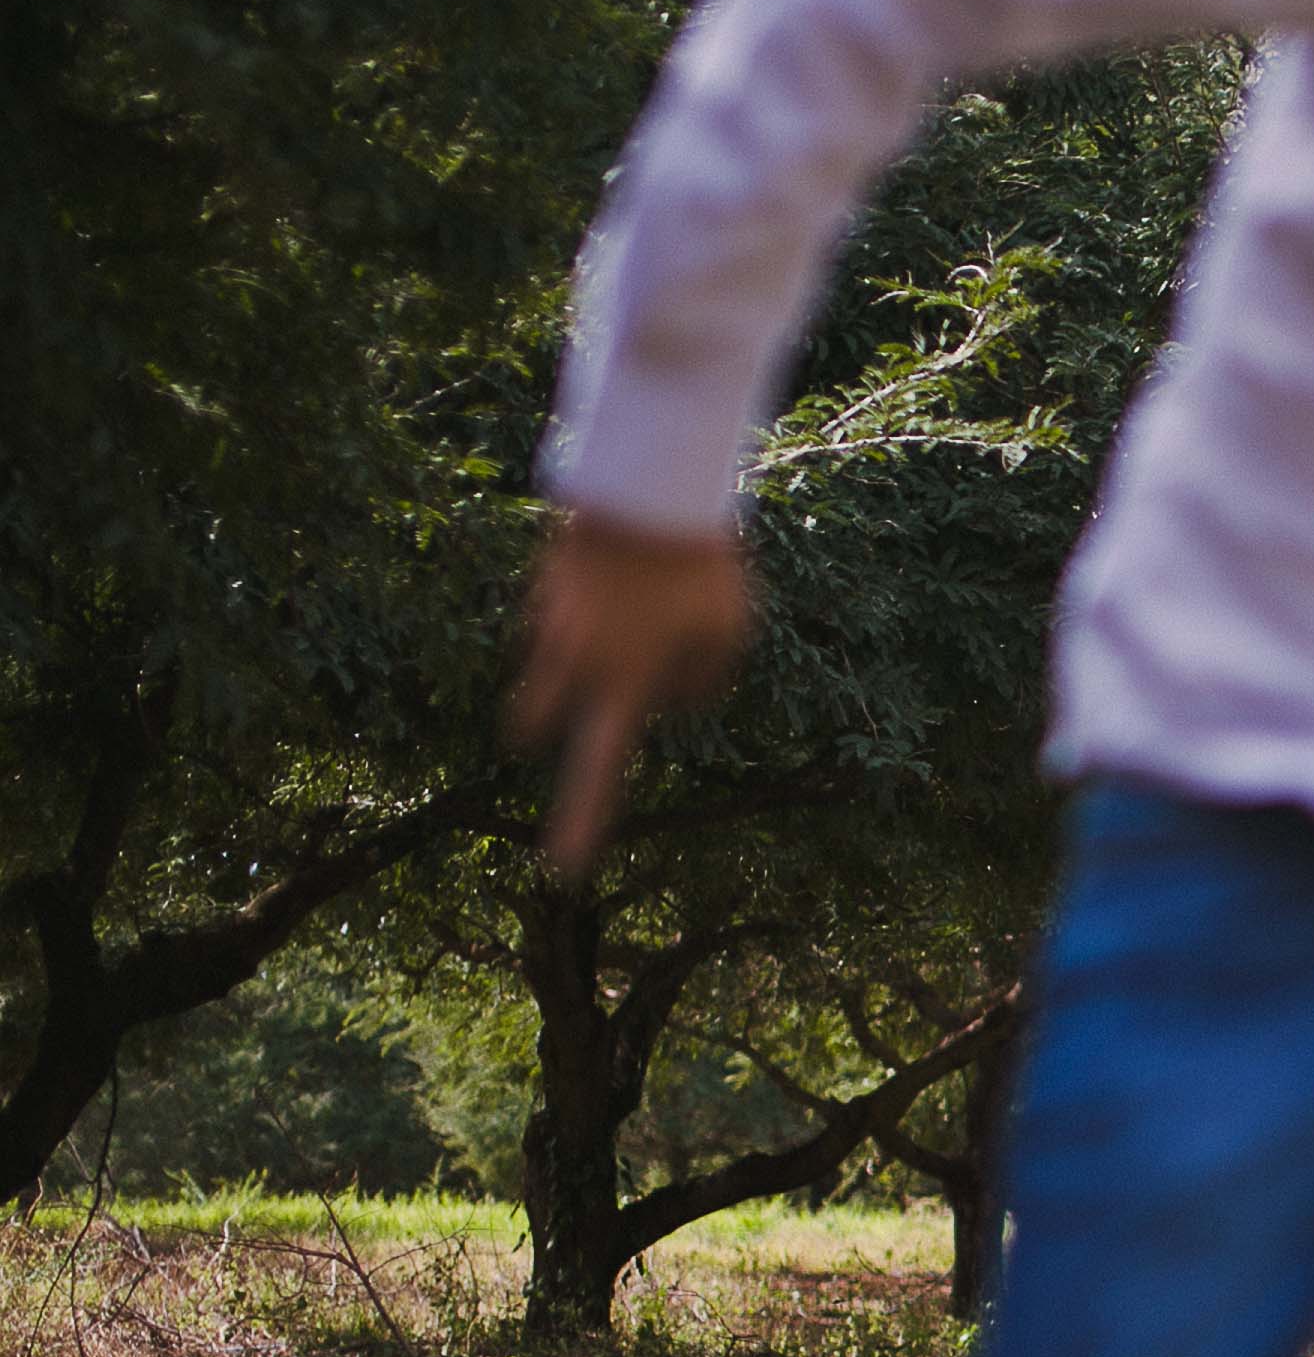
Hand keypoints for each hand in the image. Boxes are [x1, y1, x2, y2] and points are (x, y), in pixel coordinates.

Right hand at [510, 511, 754, 876]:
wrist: (649, 487)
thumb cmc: (700, 568)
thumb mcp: (731, 634)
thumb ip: (703, 682)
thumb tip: (663, 695)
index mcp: (624, 684)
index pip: (598, 773)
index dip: (580, 823)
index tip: (561, 870)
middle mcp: (573, 662)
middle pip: (540, 720)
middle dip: (544, 722)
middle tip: (578, 682)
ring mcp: (548, 621)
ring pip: (547, 665)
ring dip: (570, 658)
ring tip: (622, 615)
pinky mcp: (543, 584)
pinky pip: (564, 614)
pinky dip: (589, 607)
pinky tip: (622, 575)